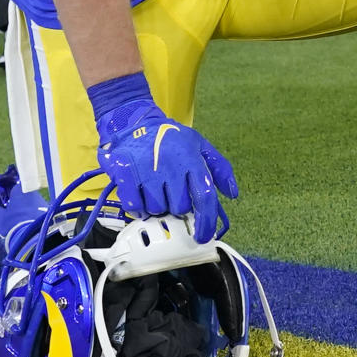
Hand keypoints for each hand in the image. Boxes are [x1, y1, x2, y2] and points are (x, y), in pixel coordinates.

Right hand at [95, 86, 237, 242]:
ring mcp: (146, 169)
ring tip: (154, 187)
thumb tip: (232, 193)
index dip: (206, 221)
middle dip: (176, 205)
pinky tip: (139, 193)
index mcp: (191, 158)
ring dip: (156, 206)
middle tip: (170, 190)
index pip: (204, 197)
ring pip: (156, 210)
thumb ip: (219, 168)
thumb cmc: (170, 137)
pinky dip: (137, 206)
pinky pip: (134, 207)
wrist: (134, 120)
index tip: (204, 236)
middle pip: (179, 207)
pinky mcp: (124, 173)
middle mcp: (170, 164)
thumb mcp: (199, 145)